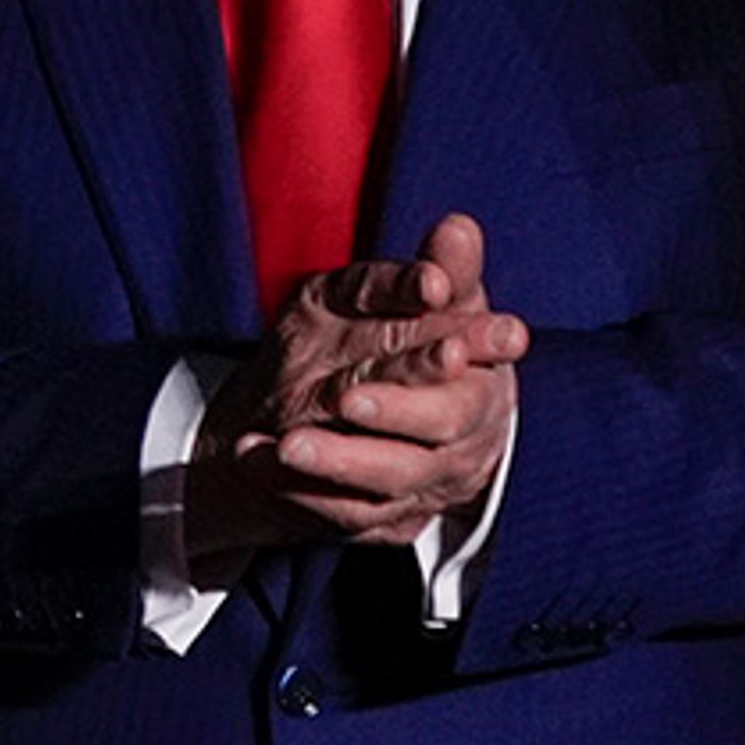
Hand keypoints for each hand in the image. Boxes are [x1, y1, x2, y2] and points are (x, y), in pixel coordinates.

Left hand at [189, 212, 525, 566]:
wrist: (386, 420)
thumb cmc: (418, 343)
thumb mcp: (428, 300)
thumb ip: (446, 268)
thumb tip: (457, 227)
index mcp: (486, 381)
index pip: (481, 375)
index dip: (463, 361)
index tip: (450, 348)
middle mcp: (466, 439)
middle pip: (441, 431)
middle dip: (396, 413)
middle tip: (347, 400)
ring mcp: (426, 483)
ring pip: (389, 480)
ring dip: (338, 462)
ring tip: (287, 445)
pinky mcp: (384, 516)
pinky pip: (344, 512)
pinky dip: (301, 489)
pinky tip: (258, 460)